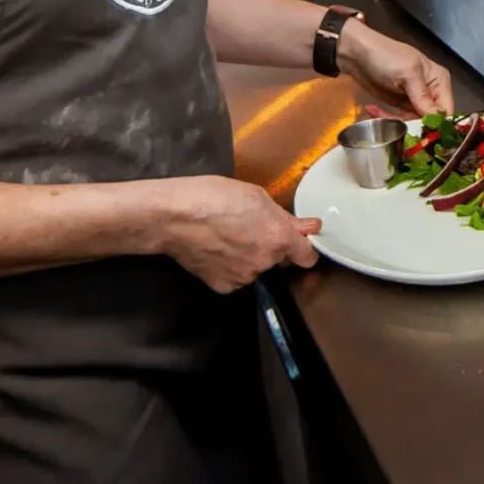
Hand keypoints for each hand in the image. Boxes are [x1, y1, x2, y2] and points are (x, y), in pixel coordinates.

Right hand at [155, 175, 319, 290]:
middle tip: (249, 228)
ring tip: (228, 236)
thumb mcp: (256, 196)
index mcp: (278, 238)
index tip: (297, 241)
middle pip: (279, 261)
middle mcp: (265, 263)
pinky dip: (231, 267)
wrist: (173, 217)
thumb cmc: (212, 197)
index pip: (307, 257)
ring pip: (257, 269)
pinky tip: (217, 249)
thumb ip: (286, 218)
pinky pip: (237, 277)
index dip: (303, 247)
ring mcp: (244, 278)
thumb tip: (311, 227)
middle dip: (271, 247)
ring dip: (250, 257)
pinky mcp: (224, 287)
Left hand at [338, 23, 454, 114]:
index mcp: (439, 81)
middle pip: (431, 120)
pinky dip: (387, 118)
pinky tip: (373, 109)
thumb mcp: (407, 74)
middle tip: (393, 122)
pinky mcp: (401, 105)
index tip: (421, 132)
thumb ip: (423, 97)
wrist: (357, 54)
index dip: (436, 124)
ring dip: (395, 121)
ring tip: (377, 112)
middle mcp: (431, 92)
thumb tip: (437, 121)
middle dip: (412, 124)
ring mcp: (415, 99)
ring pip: (414, 123)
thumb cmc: (386, 57)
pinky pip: (400, 120)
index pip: (446, 110)